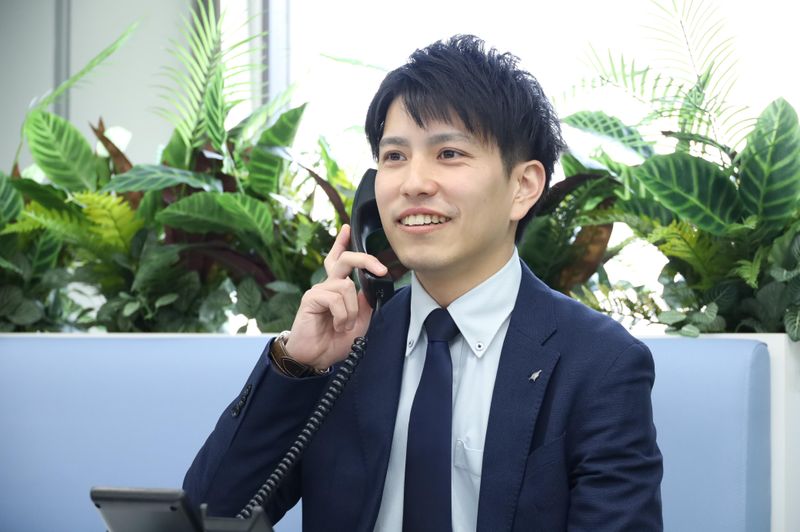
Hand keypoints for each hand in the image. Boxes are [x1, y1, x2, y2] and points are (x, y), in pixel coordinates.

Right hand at [283, 224, 387, 369]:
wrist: (315, 357)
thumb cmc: (334, 340)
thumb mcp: (359, 322)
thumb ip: (365, 303)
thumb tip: (373, 286)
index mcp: (337, 288)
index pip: (339, 260)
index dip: (342, 243)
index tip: (347, 228)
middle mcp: (328, 285)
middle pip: (346, 260)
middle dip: (365, 259)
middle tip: (380, 270)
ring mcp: (319, 290)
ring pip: (346, 286)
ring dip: (352, 311)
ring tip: (345, 326)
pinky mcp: (311, 298)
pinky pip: (335, 298)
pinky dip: (342, 315)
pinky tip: (337, 326)